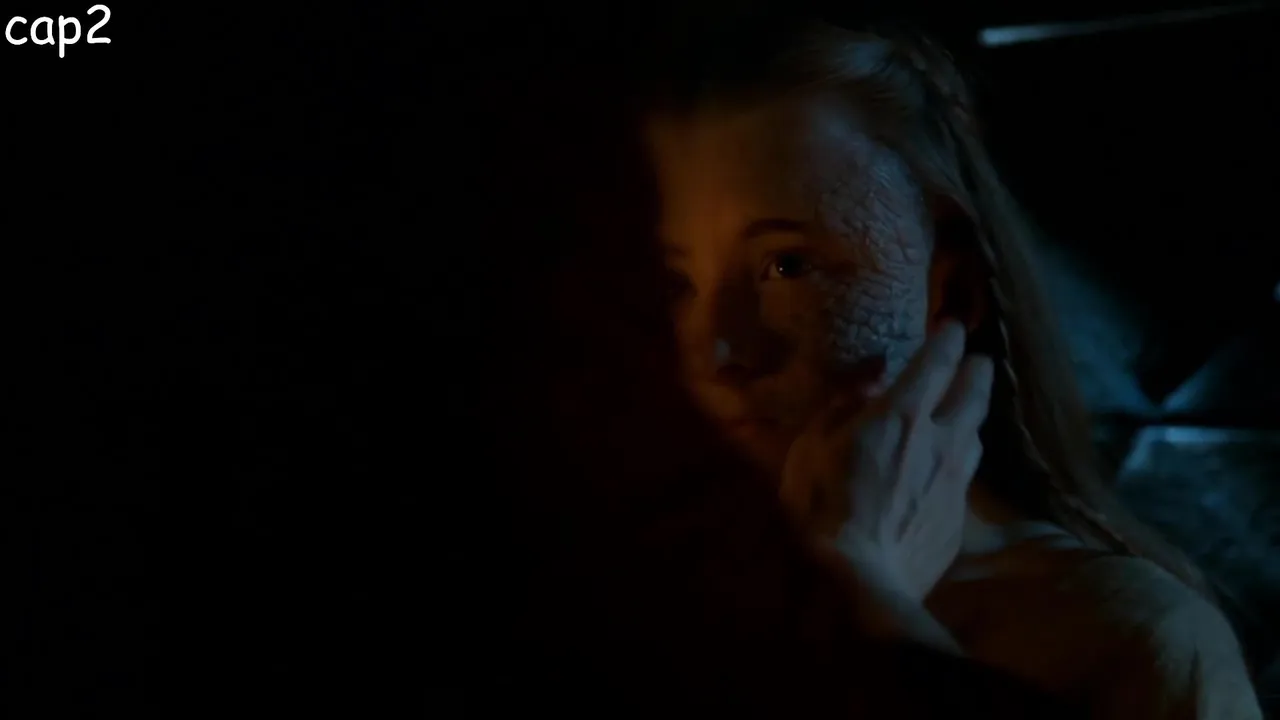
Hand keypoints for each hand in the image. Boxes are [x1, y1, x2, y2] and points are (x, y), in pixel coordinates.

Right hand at [780, 321, 993, 603]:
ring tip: (958, 415)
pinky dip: (957, 462)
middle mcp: (942, 440)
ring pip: (977, 433)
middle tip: (969, 363)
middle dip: (974, 370)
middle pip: (976, 390)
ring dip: (969, 417)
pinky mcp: (960, 517)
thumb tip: (868, 378)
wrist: (859, 583)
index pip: (939, 360)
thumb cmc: (821, 509)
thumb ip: (842, 406)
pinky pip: (965, 476)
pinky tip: (941, 472)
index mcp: (902, 414)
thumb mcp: (811, 447)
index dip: (948, 337)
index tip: (951, 326)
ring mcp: (957, 481)